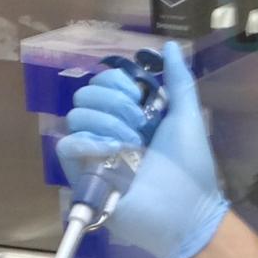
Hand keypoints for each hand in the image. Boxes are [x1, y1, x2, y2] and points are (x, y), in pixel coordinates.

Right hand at [55, 42, 227, 257]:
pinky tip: (112, 151)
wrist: (186, 211)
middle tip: (137, 124)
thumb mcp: (187, 116)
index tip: (136, 94)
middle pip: (86, 95)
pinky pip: (68, 146)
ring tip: (130, 143)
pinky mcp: (83, 176)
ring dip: (105, 123)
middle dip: (112, 103)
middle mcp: (108, 130)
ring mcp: (94, 153)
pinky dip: (88, 143)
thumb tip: (171, 46)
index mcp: (130, 115)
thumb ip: (178, 80)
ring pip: (76, 116)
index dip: (115, 82)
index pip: (104, 83)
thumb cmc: (190, 166)